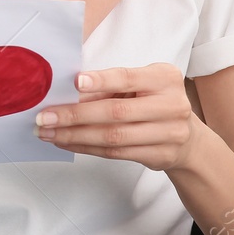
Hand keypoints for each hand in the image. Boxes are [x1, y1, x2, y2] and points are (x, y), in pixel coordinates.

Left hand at [34, 63, 199, 171]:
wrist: (187, 139)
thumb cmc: (155, 102)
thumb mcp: (141, 85)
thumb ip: (111, 86)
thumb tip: (70, 93)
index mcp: (164, 78)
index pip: (128, 78)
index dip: (101, 81)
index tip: (75, 82)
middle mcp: (171, 105)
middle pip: (116, 112)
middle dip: (75, 114)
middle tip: (46, 116)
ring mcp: (168, 134)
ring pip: (113, 136)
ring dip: (74, 135)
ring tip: (48, 132)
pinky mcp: (159, 156)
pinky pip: (114, 153)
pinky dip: (85, 147)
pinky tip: (66, 141)